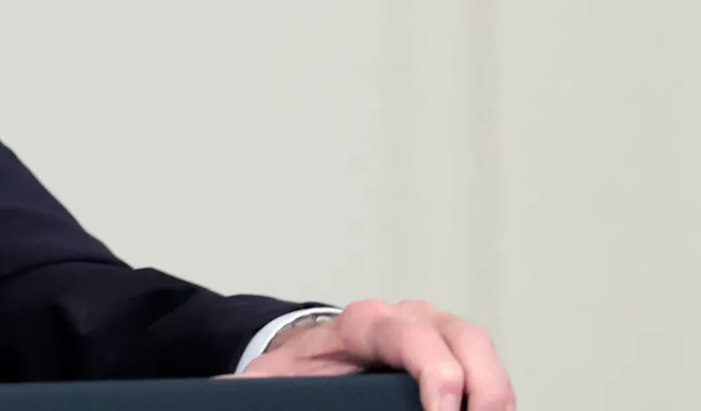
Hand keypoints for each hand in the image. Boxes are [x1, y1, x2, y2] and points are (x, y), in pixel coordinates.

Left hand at [235, 300, 512, 410]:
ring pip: (487, 355)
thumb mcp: (274, 381)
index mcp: (363, 324)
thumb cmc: (298, 371)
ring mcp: (441, 334)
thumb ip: (251, 391)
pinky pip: (490, 375)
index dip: (436, 375)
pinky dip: (495, 401)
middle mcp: (410, 318)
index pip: (411, 337)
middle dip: (485, 389)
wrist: (312, 355)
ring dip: (499, 397)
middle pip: (467, 341)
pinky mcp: (459, 356)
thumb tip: (221, 394)